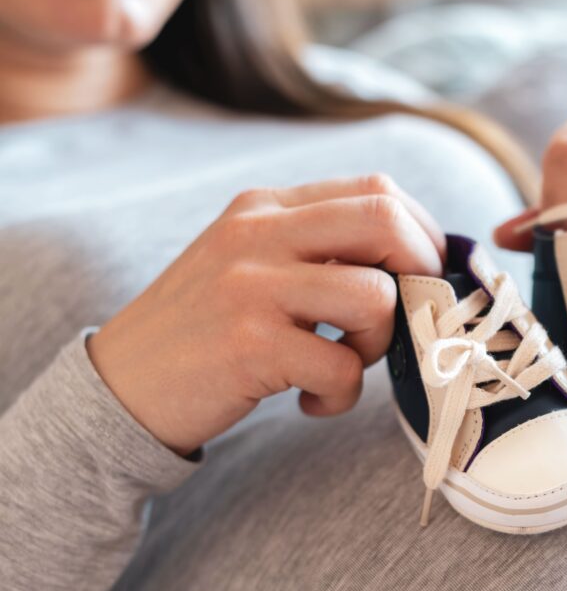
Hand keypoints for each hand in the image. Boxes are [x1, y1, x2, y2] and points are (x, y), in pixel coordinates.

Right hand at [87, 175, 443, 454]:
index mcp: (266, 206)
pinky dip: (342, 395)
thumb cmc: (207, 327)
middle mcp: (258, 233)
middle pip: (387, 222)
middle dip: (420, 273)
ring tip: (343, 364)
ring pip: (375, 297)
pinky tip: (311, 401)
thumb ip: (319, 248)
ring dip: (378, 344)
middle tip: (406, 315)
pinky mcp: (248, 344)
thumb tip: (418, 260)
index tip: (421, 277)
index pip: (378, 189)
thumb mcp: (251, 262)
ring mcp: (251, 286)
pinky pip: (342, 367)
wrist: (120, 385)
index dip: (422, 234)